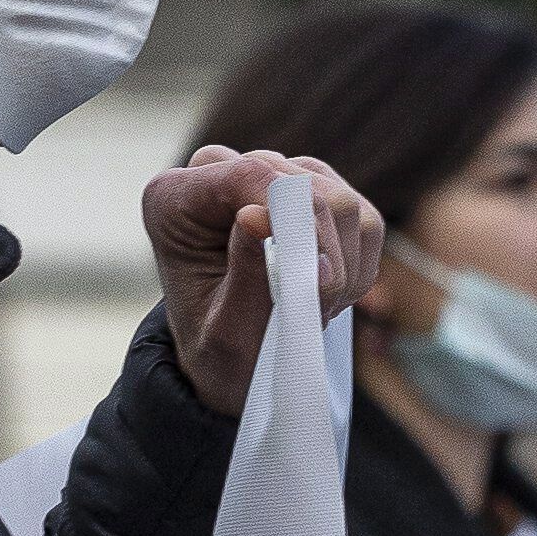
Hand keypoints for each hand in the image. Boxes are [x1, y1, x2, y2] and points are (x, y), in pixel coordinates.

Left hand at [144, 148, 381, 417]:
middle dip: (321, 253)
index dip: (291, 214)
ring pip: (340, 199)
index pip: (247, 173)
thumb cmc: (219, 350)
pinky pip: (363, 218)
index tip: (319, 272)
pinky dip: (357, 265)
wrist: (231, 362)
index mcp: (174, 199)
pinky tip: (327, 294)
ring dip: (342, 266)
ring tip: (314, 308)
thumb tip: (258, 215)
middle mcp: (219, 174)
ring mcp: (272, 176)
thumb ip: (245, 274)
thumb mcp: (226, 331)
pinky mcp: (314, 191)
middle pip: (303, 183)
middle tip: (314, 309)